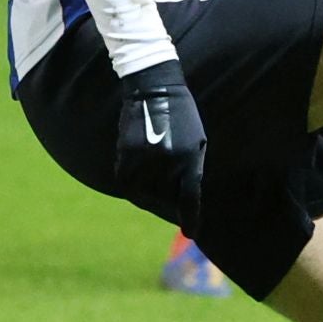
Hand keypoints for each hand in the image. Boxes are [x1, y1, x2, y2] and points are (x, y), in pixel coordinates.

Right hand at [115, 59, 205, 230]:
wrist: (155, 88)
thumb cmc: (183, 116)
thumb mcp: (197, 142)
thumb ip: (192, 171)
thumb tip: (185, 200)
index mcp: (190, 160)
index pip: (190, 199)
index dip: (191, 219)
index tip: (192, 233)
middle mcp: (167, 163)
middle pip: (166, 197)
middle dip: (170, 199)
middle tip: (171, 191)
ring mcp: (144, 159)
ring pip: (145, 193)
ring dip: (149, 192)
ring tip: (154, 176)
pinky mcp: (125, 154)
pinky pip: (126, 182)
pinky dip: (132, 184)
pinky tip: (138, 176)